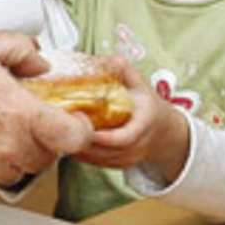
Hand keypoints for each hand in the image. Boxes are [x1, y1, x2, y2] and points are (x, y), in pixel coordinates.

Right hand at [0, 29, 92, 195]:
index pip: (75, 137)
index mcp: (21, 115)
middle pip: (50, 153)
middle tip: (26, 115)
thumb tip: (39, 63)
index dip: (81, 129)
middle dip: (44, 135)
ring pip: (23, 167)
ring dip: (20, 150)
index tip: (76, 121)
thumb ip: (23, 49)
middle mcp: (9, 147)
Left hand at [70, 61, 189, 183]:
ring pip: (98, 160)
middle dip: (82, 141)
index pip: (124, 138)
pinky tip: (68, 142)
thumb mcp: (141, 84)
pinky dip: (81, 155)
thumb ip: (125, 70)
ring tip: (61, 132)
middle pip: (106, 151)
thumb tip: (108, 59)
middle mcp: (137, 145)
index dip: (103, 137)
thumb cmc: (148, 105)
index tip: (84, 125)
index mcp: (144, 124)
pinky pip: (96, 164)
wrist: (163, 131)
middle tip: (63, 125)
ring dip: (78, 148)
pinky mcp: (117, 165)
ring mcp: (127, 158)